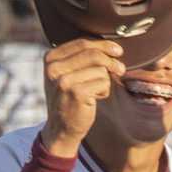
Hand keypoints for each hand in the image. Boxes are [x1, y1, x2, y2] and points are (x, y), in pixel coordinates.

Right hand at [39, 37, 122, 157]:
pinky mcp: (76, 92)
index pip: (82, 43)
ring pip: (101, 69)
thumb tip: (112, 47)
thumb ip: (81, 58)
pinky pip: (103, 83)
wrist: (61, 128)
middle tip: (120, 69)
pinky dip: (104, 91)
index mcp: (50, 58)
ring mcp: (64, 80)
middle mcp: (54, 67)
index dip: (103, 45)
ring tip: (94, 91)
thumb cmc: (69, 98)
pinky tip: (94, 99)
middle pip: (93, 54)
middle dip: (111, 62)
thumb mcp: (68, 74)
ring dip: (104, 81)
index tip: (118, 51)